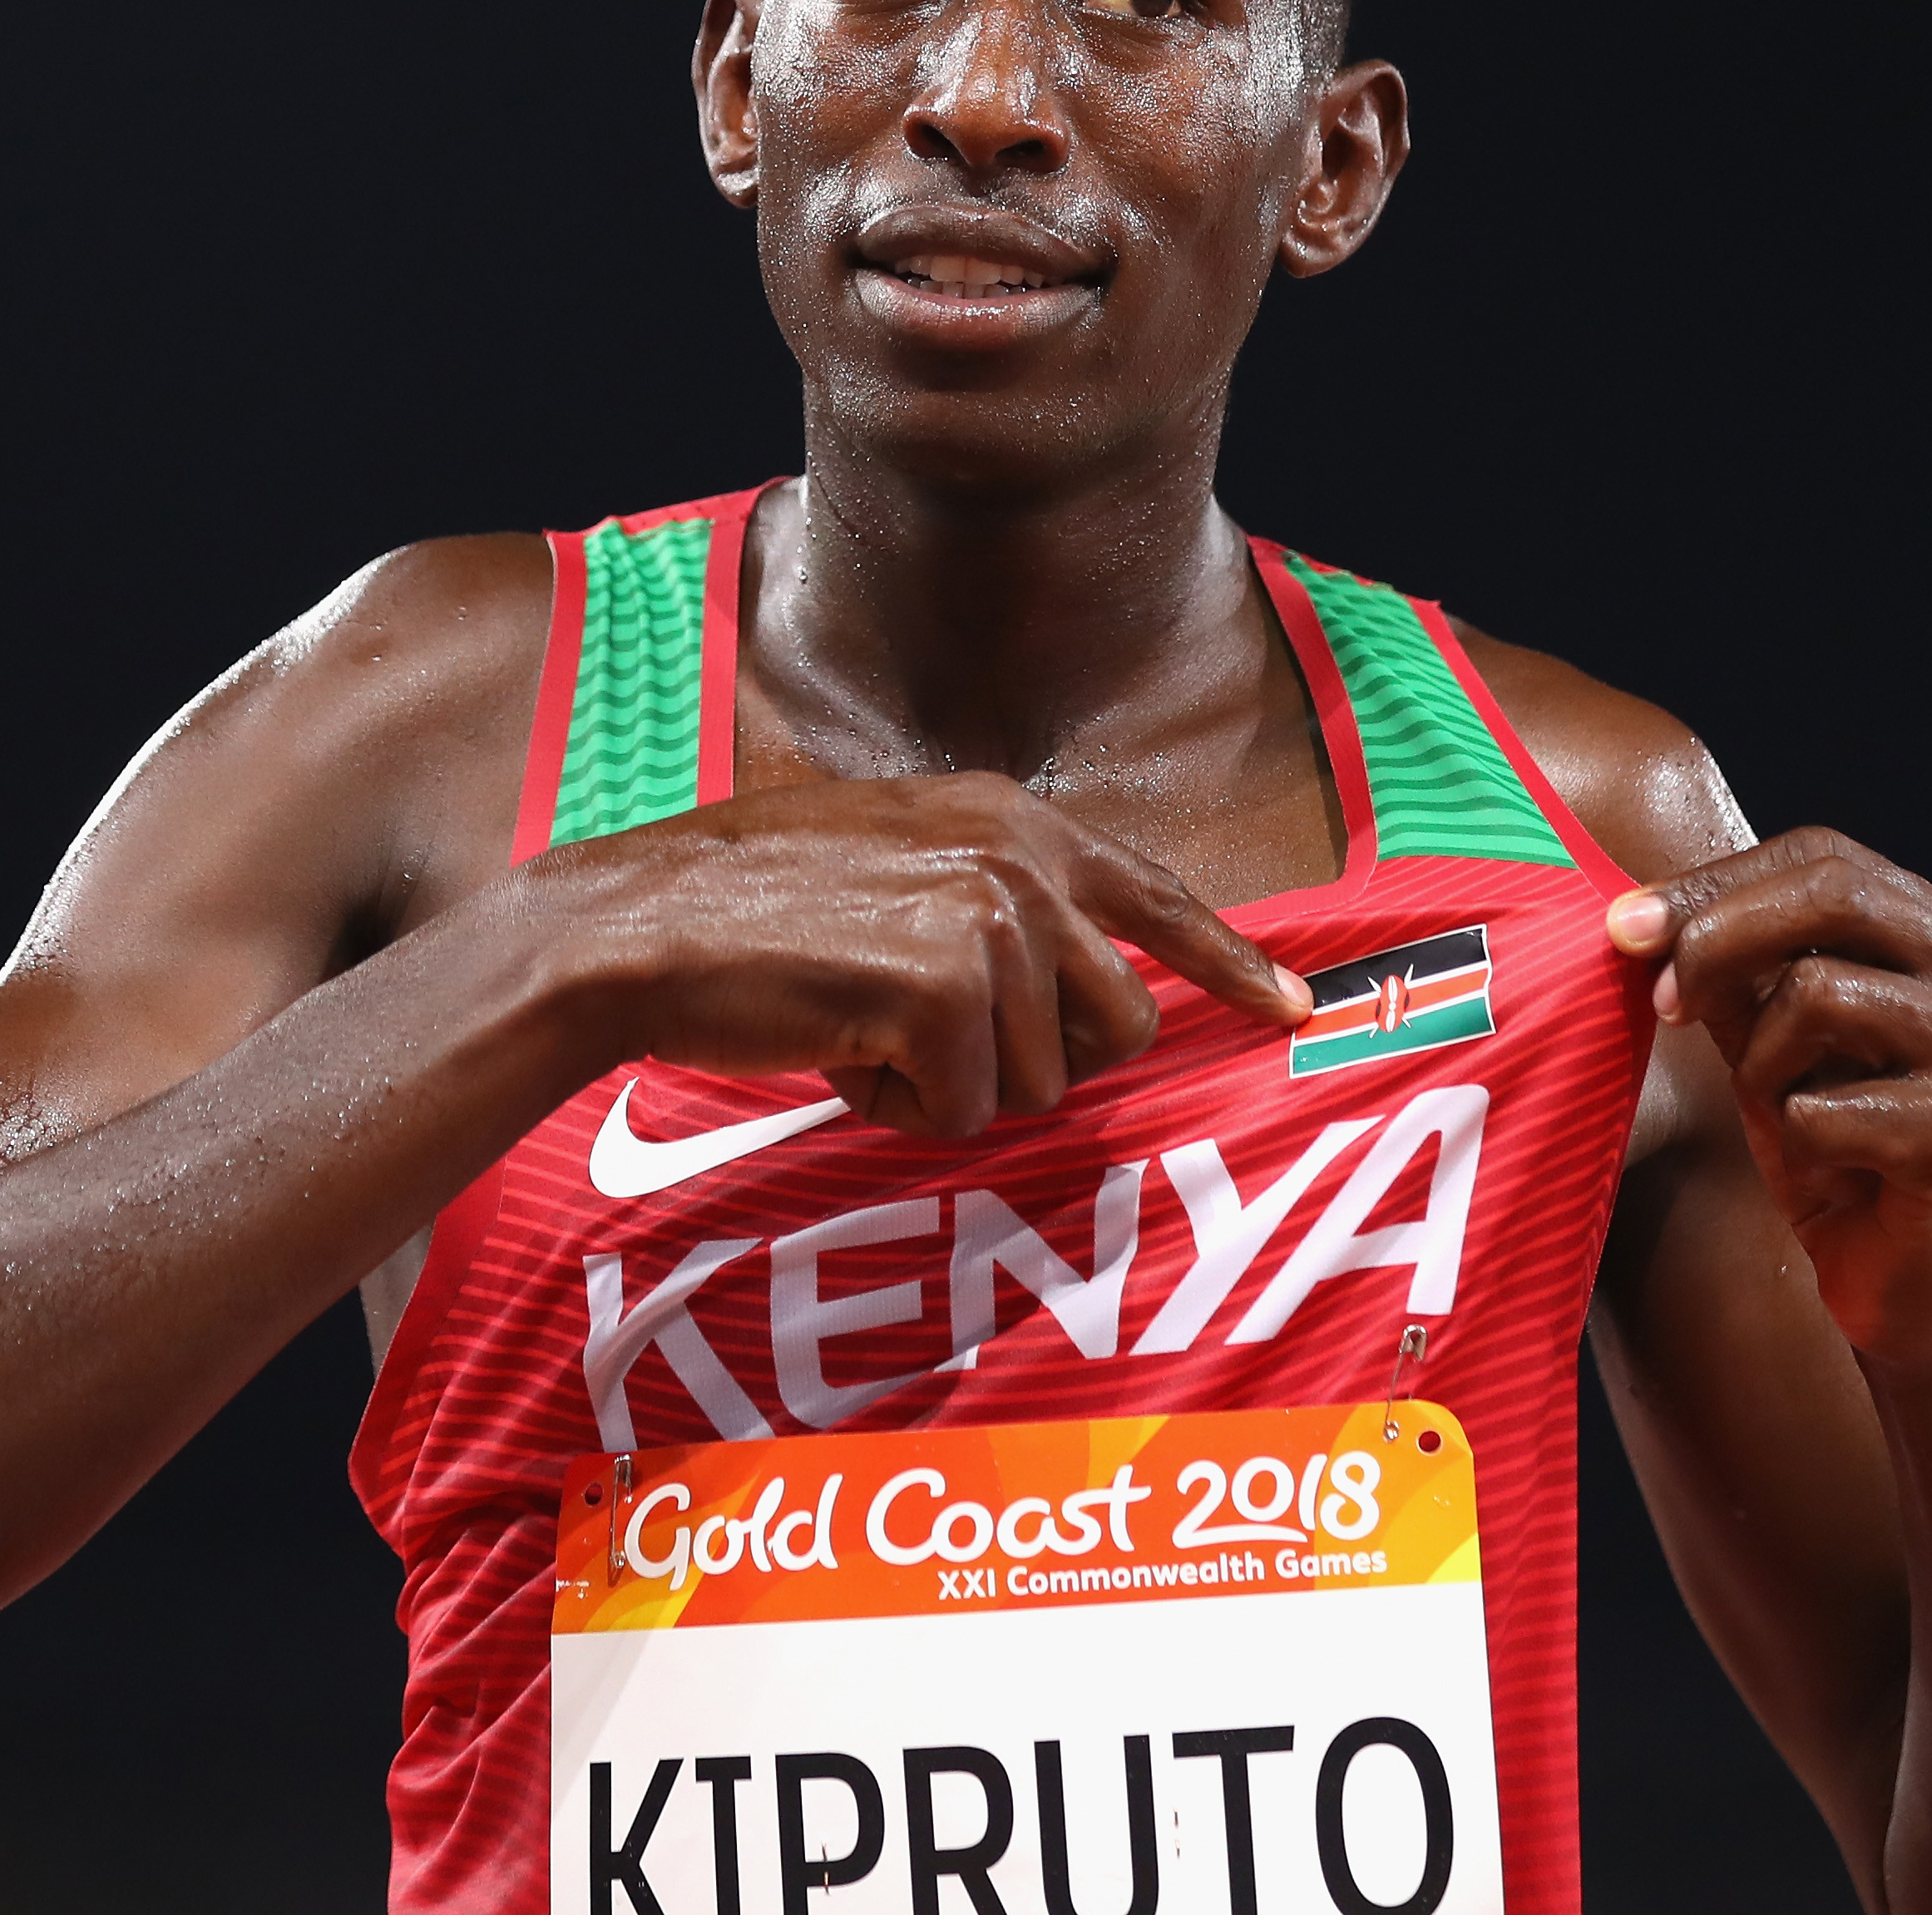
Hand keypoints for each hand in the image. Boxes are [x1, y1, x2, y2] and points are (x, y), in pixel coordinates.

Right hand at [538, 771, 1311, 1139]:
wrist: (642, 925)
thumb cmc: (752, 915)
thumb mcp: (898, 867)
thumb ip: (997, 905)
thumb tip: (1081, 998)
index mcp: (1011, 819)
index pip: (1153, 894)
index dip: (1226, 961)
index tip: (1290, 1005)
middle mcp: (1019, 857)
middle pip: (1116, 1024)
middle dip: (1039, 1065)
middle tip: (931, 1044)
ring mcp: (989, 920)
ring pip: (1040, 1081)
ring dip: (951, 1087)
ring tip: (863, 1028)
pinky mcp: (949, 990)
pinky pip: (968, 1112)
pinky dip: (899, 1109)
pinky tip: (839, 1050)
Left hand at [1606, 830, 1931, 1370]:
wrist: (1891, 1273)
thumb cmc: (1825, 1139)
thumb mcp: (1759, 1036)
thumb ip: (1722, 970)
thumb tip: (1635, 919)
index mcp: (1928, 929)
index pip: (1818, 855)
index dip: (1712, 884)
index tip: (1624, 929)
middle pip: (1833, 894)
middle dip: (1720, 939)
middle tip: (1664, 1003)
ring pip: (1820, 994)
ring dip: (1763, 1065)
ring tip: (1784, 1114)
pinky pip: (1827, 1108)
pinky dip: (1797, 1142)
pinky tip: (1832, 1169)